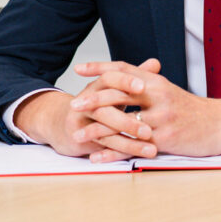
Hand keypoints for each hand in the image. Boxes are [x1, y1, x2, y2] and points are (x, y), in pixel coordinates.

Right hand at [12, 59, 160, 161]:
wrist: (65, 123)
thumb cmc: (97, 105)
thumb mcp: (114, 90)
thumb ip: (136, 77)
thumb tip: (156, 63)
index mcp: (98, 86)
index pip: (109, 78)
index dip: (125, 81)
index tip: (143, 87)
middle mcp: (87, 101)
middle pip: (105, 109)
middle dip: (127, 121)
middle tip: (149, 131)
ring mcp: (81, 121)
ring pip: (104, 131)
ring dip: (127, 142)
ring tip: (150, 149)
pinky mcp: (79, 138)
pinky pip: (100, 146)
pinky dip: (116, 154)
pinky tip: (132, 158)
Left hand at [72, 59, 220, 157]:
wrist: (220, 125)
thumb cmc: (191, 109)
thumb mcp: (168, 91)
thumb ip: (146, 84)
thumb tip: (121, 76)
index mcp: (157, 81)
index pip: (124, 69)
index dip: (100, 67)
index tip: (79, 69)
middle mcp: (158, 95)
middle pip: (118, 92)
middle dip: (92, 99)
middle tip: (73, 105)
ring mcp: (161, 118)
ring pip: (122, 122)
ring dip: (97, 129)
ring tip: (78, 134)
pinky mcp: (164, 138)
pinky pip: (132, 146)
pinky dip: (112, 152)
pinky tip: (97, 156)